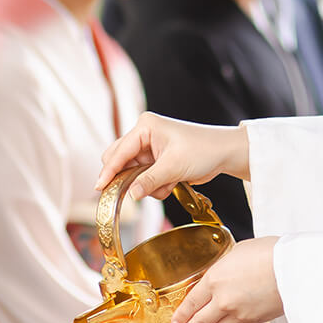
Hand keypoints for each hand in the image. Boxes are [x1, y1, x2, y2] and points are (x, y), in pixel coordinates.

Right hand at [96, 112, 249, 200]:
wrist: (224, 153)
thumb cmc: (203, 150)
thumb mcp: (174, 167)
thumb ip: (149, 181)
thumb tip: (130, 195)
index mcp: (145, 127)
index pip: (119, 151)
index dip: (109, 171)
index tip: (99, 187)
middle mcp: (144, 135)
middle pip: (120, 161)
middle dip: (130, 179)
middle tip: (136, 190)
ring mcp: (150, 149)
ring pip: (133, 174)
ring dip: (148, 184)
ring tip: (168, 183)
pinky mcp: (157, 161)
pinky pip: (145, 179)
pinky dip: (156, 186)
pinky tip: (173, 182)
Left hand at [171, 237, 283, 322]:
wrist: (295, 267)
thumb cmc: (270, 253)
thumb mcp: (238, 252)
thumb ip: (225, 266)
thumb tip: (223, 271)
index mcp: (215, 279)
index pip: (191, 302)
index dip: (181, 315)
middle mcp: (223, 299)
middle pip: (198, 322)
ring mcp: (238, 313)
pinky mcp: (254, 320)